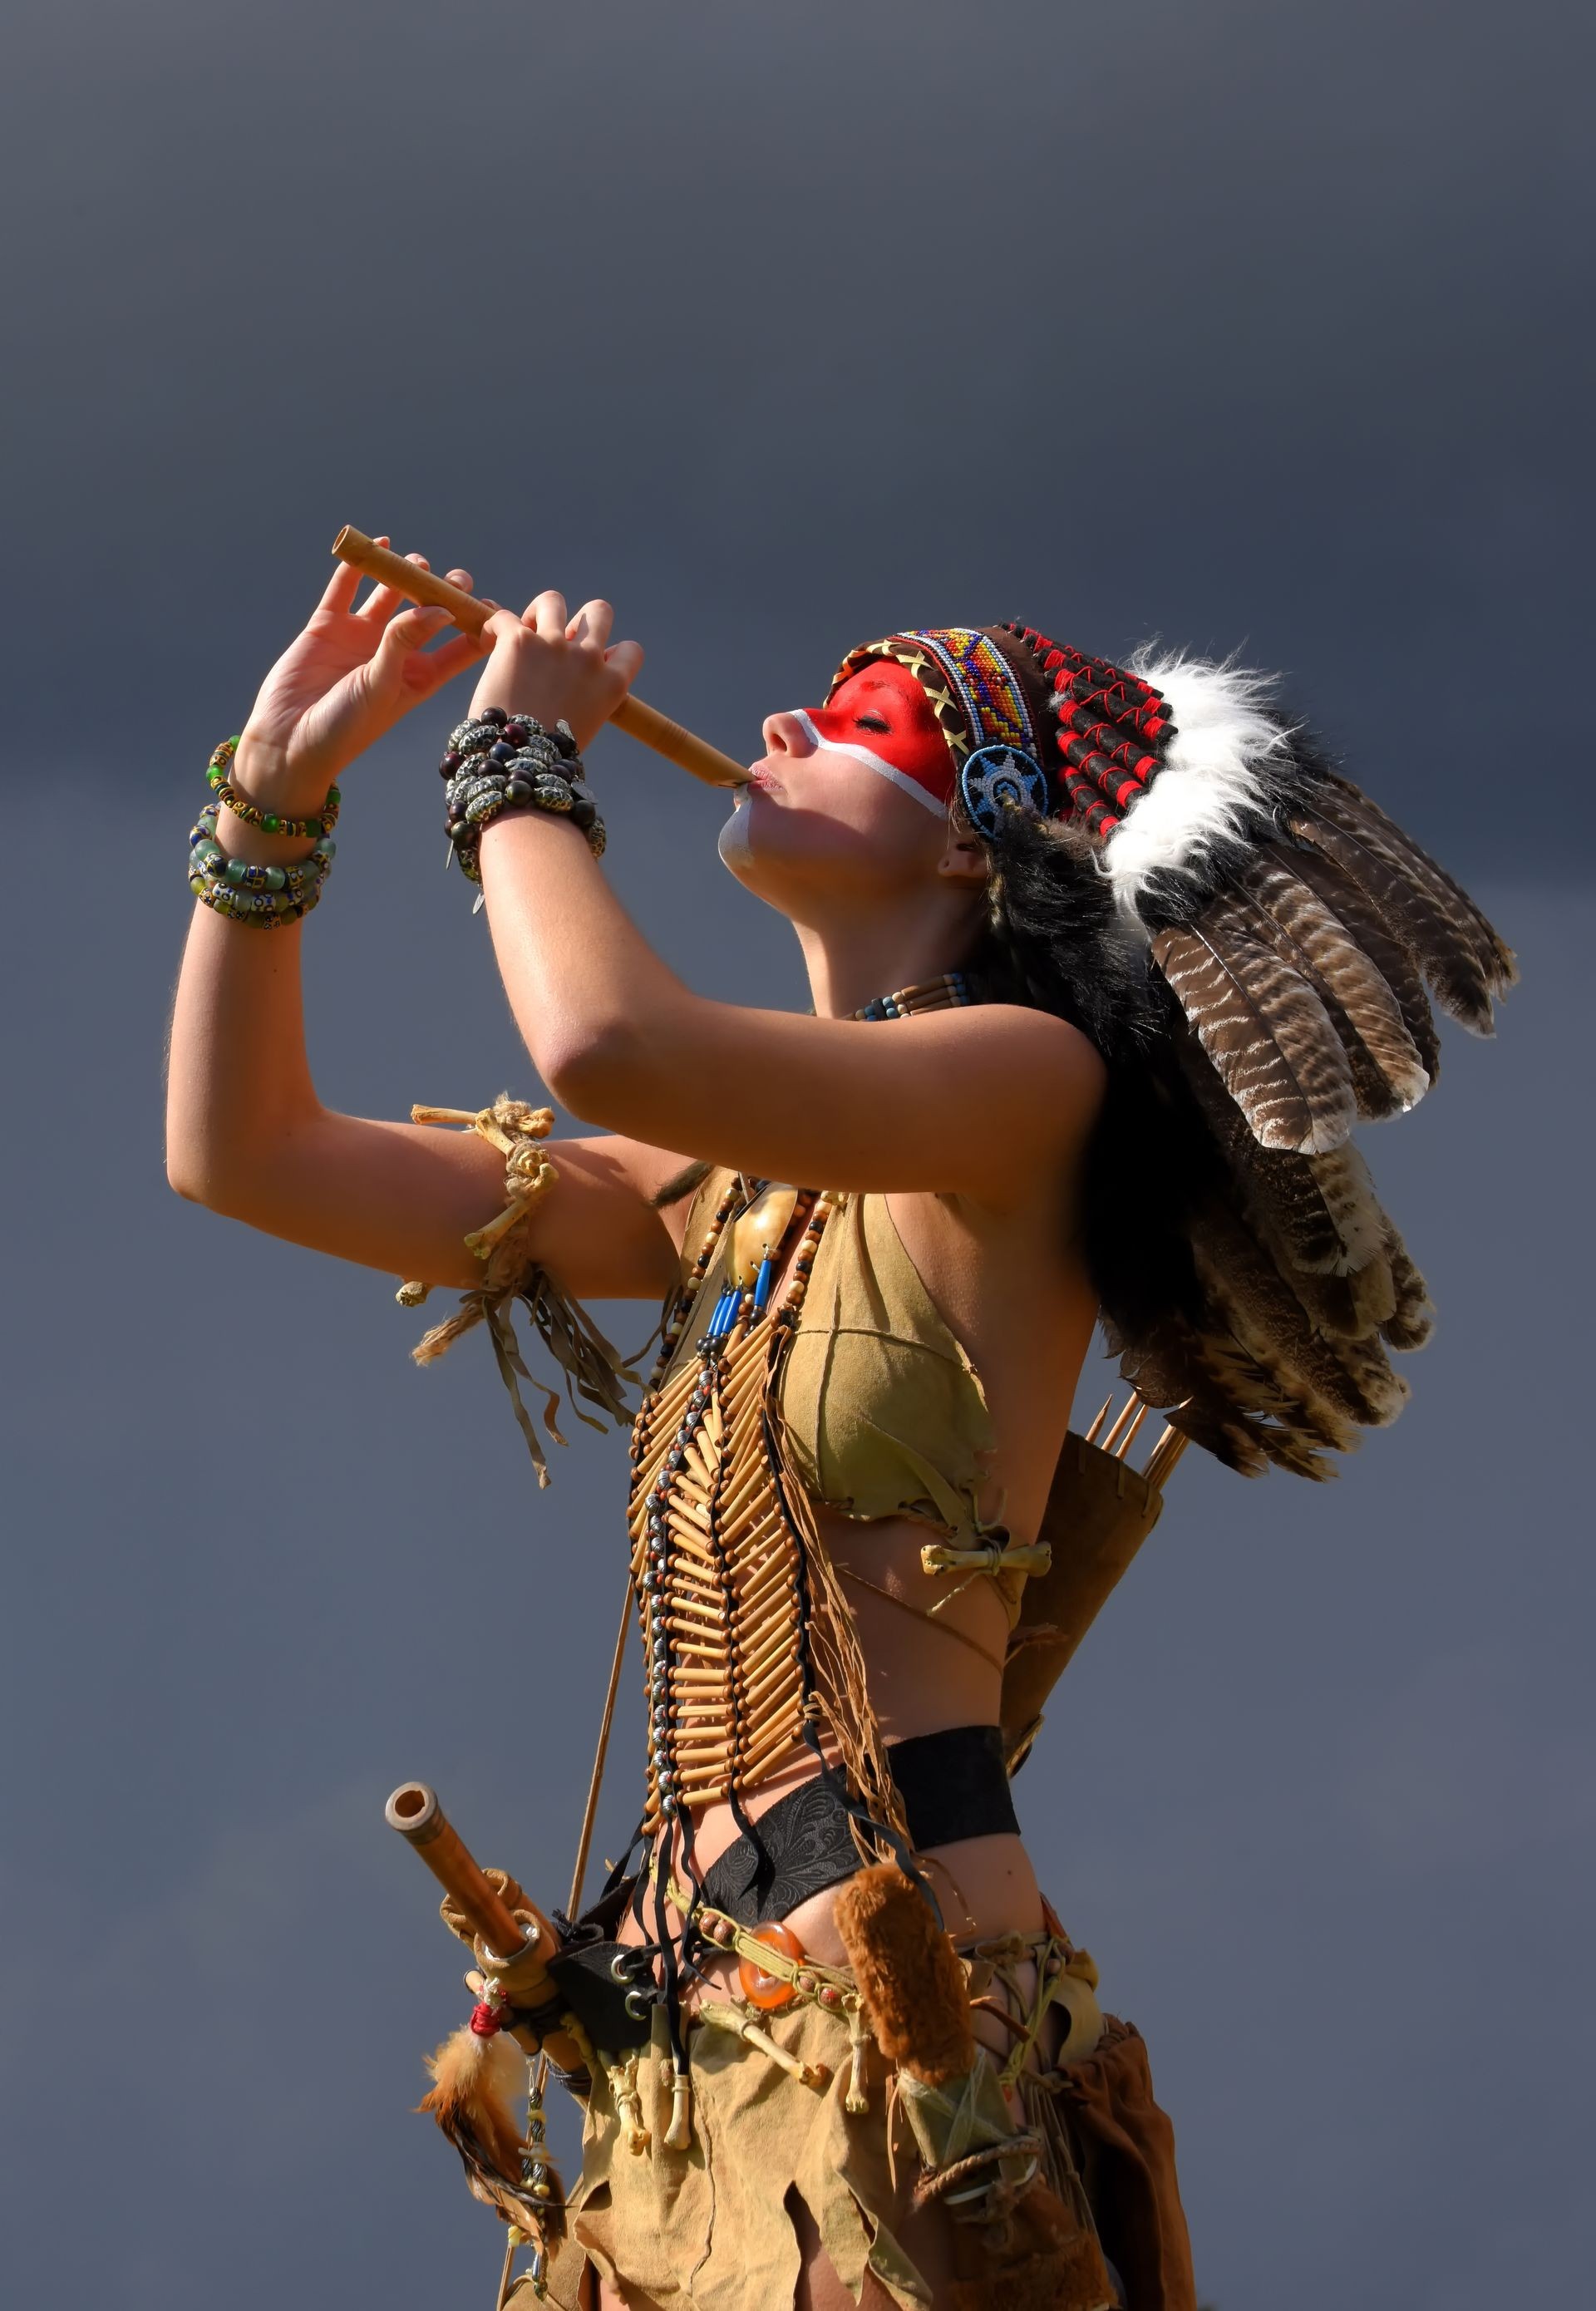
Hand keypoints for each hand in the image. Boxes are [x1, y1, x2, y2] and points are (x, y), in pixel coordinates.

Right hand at [236, 541, 492, 809]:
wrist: (290, 741)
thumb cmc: (346, 728)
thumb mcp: (382, 686)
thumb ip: (405, 643)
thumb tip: (440, 608)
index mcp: (419, 678)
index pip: (459, 648)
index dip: (477, 626)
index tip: (494, 607)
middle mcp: (394, 654)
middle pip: (427, 613)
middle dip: (443, 593)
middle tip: (457, 579)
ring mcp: (361, 637)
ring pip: (389, 595)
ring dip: (405, 575)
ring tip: (417, 563)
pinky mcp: (328, 626)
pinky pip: (346, 588)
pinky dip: (360, 566)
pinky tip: (379, 545)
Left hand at [469, 592, 643, 751]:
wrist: (517, 762)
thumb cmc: (546, 757)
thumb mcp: (583, 728)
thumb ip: (586, 698)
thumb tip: (572, 681)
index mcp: (611, 685)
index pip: (630, 650)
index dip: (610, 652)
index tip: (590, 665)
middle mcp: (588, 659)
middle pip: (599, 611)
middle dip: (579, 620)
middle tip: (556, 641)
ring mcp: (554, 646)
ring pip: (552, 601)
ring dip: (537, 613)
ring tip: (521, 635)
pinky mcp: (519, 641)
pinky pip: (503, 616)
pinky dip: (492, 627)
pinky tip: (487, 644)